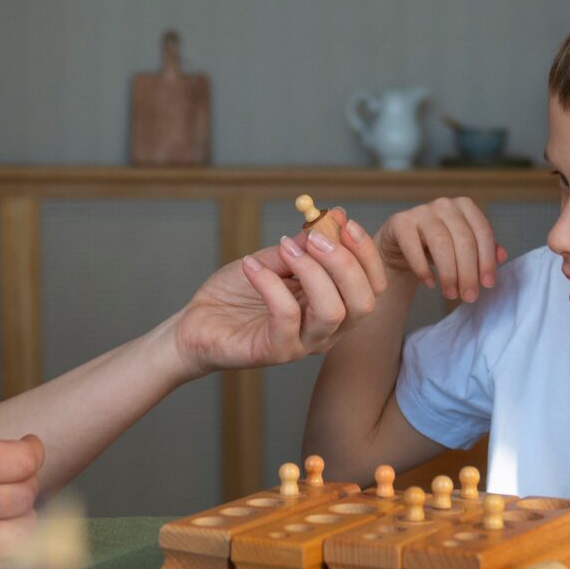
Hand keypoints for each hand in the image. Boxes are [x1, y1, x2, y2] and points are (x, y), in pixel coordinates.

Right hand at [0, 417, 45, 557]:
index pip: (18, 461)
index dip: (34, 452)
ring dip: (21, 524)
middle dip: (28, 484)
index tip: (31, 448)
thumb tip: (0, 449)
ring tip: (3, 511)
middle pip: (24, 499)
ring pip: (18, 541)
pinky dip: (0, 554)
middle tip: (13, 477)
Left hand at [171, 216, 389, 374]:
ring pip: (332, 312)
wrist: (197, 324)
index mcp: (334, 306)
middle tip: (314, 236)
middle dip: (345, 262)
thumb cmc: (237, 295)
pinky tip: (251, 265)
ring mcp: (303, 344)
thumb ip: (304, 244)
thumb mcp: (275, 260)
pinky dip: (271, 283)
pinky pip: (286, 317)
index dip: (365, 252)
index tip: (344, 221)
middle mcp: (327, 330)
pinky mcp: (275, 351)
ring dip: (313, 272)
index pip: (372, 286)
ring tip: (285, 248)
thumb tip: (334, 217)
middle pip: (363, 302)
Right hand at [378, 197, 508, 302]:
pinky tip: (430, 284)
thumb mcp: (463, 248)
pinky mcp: (400, 223)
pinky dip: (423, 269)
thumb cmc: (438, 247)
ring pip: (441, 243)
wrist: (401, 245)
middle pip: (464, 240)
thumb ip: (484, 251)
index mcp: (465, 206)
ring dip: (448, 274)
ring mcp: (421, 211)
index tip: (487, 284)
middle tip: (469, 297)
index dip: (487, 260)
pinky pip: (414, 248)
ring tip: (450, 294)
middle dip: (468, 273)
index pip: (482, 233)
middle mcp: (444, 204)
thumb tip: (502, 255)